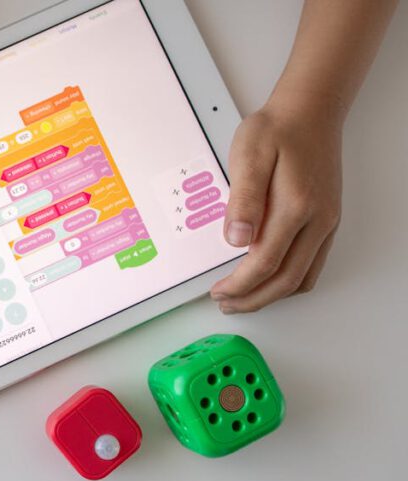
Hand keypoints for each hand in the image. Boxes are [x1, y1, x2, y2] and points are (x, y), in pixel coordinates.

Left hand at [211, 96, 342, 312]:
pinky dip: (289, 282)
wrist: (309, 112)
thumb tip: (237, 239)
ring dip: (271, 295)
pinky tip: (267, 280)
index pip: (265, 262)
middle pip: (286, 280)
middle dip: (253, 299)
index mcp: (295, 206)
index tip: (217, 291)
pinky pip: (312, 265)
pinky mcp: (327, 221)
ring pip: (303, 278)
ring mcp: (326, 223)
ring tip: (241, 298)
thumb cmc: (276, 130)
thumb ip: (243, 199)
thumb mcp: (250, 156)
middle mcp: (317, 220)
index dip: (239, 284)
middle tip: (225, 303)